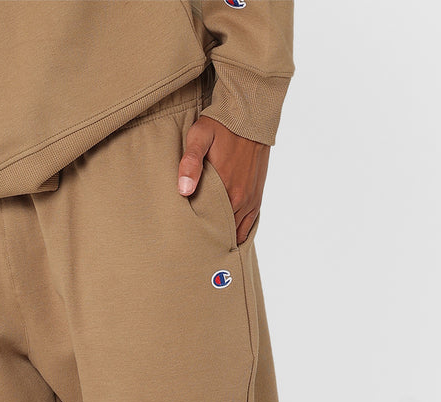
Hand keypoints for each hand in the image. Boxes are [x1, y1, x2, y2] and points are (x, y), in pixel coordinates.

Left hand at [177, 117, 268, 245]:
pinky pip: (249, 225)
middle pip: (222, 232)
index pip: (209, 226)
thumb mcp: (199, 137)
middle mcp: (241, 199)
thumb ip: (190, 163)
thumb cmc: (221, 126)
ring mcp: (251, 199)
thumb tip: (184, 190)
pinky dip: (239, 233)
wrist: (250, 116)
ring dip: (223, 238)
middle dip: (209, 240)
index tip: (186, 241)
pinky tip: (227, 237)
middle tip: (194, 248)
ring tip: (208, 245)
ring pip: (236, 231)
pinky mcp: (257, 196)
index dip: (198, 236)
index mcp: (226, 190)